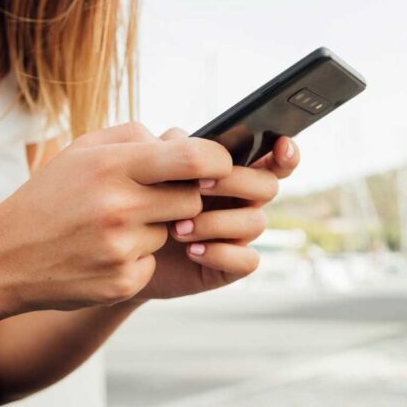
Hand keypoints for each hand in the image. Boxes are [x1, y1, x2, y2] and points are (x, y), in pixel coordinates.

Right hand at [0, 122, 231, 313]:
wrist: (3, 257)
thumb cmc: (49, 196)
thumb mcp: (82, 152)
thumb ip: (134, 137)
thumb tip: (183, 140)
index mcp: (111, 166)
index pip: (193, 159)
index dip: (217, 161)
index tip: (217, 166)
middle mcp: (118, 207)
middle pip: (191, 199)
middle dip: (181, 197)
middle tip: (152, 198)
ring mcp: (121, 248)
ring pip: (173, 232)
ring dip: (154, 229)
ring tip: (111, 227)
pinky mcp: (122, 282)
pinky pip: (153, 262)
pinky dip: (137, 258)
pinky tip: (104, 253)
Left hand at [132, 128, 300, 300]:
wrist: (122, 248)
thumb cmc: (140, 202)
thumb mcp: (152, 169)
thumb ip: (173, 149)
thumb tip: (188, 140)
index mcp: (230, 172)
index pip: (271, 158)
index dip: (284, 152)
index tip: (280, 144)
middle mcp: (241, 201)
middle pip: (267, 185)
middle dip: (234, 183)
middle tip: (197, 186)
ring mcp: (237, 234)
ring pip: (255, 222)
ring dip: (216, 222)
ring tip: (177, 228)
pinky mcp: (230, 266)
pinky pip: (247, 260)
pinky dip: (220, 254)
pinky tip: (192, 251)